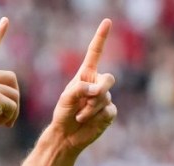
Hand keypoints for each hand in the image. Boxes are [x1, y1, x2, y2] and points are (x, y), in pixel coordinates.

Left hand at [51, 19, 116, 151]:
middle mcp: (97, 84)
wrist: (66, 135)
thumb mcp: (66, 98)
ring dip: (90, 108)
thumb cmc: (63, 113)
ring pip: (105, 98)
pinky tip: (87, 121)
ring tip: (79, 115)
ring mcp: (105, 98)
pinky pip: (108, 110)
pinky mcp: (109, 112)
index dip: (101, 38)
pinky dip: (96, 117)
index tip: (107, 22)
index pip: (95, 53)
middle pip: (109, 79)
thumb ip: (80, 89)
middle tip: (88, 98)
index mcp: (86, 75)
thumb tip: (97, 91)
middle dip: (99, 89)